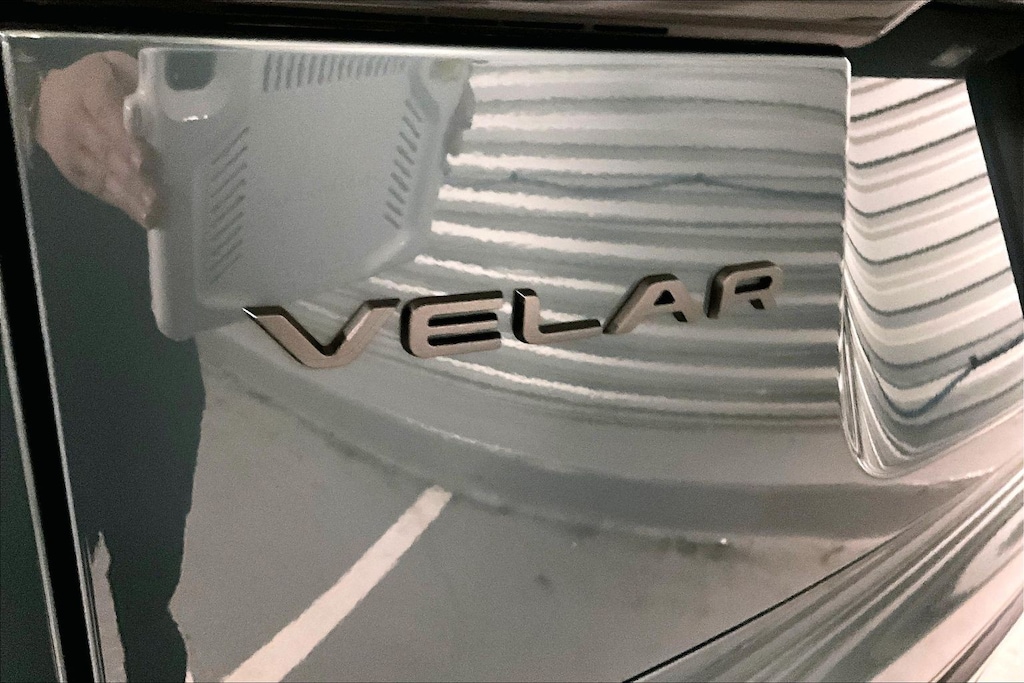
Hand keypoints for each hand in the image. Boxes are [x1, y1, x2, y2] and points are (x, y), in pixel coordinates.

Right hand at [35, 51, 156, 227]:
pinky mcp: (70, 170)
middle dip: (132, 176)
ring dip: (129, 195)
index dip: (124, 139)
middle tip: (157, 197)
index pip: (105, 113)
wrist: (51, 97)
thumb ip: (140, 84)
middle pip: (104, 149)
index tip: (143, 160)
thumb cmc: (103, 80)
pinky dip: (120, 202)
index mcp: (88, 86)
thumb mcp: (120, 68)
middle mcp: (73, 118)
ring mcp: (68, 148)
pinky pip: (96, 186)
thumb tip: (168, 107)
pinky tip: (141, 215)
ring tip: (153, 213)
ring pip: (101, 172)